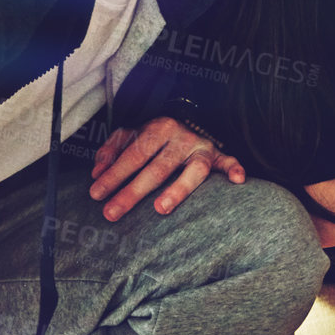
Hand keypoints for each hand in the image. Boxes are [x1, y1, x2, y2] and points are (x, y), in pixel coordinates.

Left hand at [90, 116, 244, 221]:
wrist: (189, 122)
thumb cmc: (156, 137)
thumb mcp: (132, 135)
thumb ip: (113, 150)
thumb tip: (97, 172)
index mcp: (159, 128)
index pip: (134, 154)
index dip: (114, 174)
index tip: (96, 194)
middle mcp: (182, 137)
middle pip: (158, 168)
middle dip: (133, 191)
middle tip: (112, 212)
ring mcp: (202, 147)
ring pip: (193, 171)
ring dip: (178, 190)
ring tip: (160, 209)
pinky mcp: (219, 157)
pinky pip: (230, 162)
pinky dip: (235, 169)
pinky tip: (238, 180)